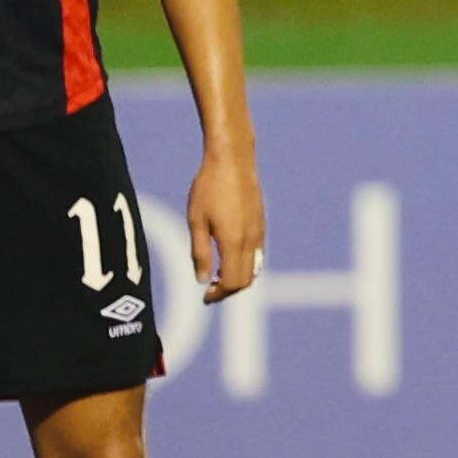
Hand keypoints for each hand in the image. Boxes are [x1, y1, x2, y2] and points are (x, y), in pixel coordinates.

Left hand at [185, 144, 264, 303]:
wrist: (233, 159)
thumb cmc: (209, 187)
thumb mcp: (196, 221)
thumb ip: (200, 253)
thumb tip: (203, 280)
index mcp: (234, 241)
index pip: (233, 282)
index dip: (219, 294)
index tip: (204, 297)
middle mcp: (252, 239)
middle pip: (247, 280)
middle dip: (229, 290)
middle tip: (210, 291)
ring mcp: (259, 231)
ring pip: (255, 268)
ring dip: (238, 278)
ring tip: (218, 276)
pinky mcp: (261, 223)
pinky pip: (258, 254)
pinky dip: (245, 265)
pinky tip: (228, 257)